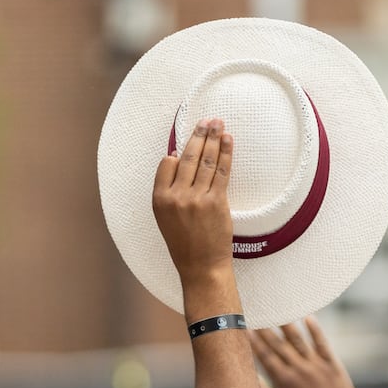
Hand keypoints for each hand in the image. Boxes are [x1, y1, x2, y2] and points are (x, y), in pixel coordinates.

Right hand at [152, 117, 233, 292]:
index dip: (177, 153)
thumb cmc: (185, 244)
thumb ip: (169, 190)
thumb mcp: (166, 218)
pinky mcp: (216, 202)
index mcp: (159, 199)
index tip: (186, 142)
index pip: (167, 164)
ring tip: (218, 123)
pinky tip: (228, 140)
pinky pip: (221, 171)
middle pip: (187, 157)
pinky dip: (226, 153)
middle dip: (198, 135)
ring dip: (213, 138)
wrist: (201, 267)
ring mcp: (196, 199)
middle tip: (207, 120)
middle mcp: (176, 197)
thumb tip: (177, 159)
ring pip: (205, 161)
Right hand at [250, 317, 360, 387]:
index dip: (254, 340)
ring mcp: (317, 366)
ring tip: (279, 309)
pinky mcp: (333, 366)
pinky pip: (322, 344)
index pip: (265, 355)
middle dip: (266, 328)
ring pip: (299, 340)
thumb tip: (249, 379)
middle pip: (279, 344)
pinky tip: (308, 317)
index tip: (245, 327)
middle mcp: (299, 369)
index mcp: (284, 381)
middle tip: (258, 312)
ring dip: (287, 325)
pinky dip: (315, 330)